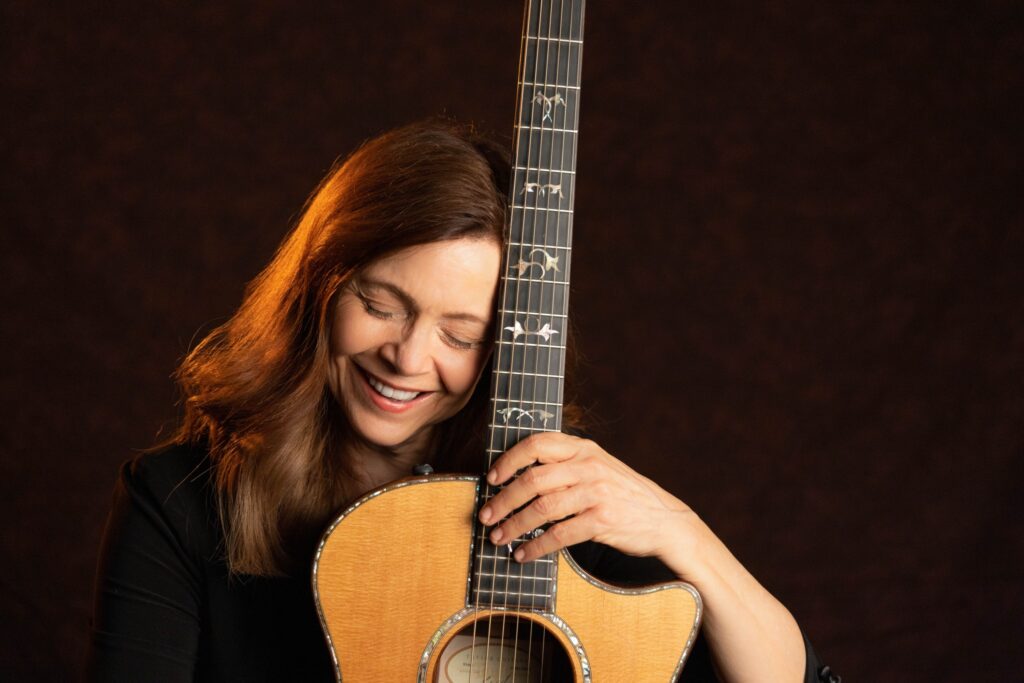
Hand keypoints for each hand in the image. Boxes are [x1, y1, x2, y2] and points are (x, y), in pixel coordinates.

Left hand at [477, 432, 693, 563]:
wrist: (665, 521)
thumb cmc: (624, 495)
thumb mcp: (598, 468)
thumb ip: (565, 467)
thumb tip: (517, 480)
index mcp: (584, 448)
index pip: (537, 443)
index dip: (509, 460)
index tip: (491, 478)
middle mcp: (589, 466)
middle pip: (533, 478)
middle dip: (503, 500)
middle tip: (486, 516)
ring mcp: (597, 492)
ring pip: (542, 508)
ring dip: (514, 525)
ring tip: (498, 537)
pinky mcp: (603, 520)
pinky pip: (559, 534)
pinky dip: (536, 546)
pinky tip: (524, 554)